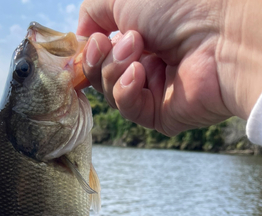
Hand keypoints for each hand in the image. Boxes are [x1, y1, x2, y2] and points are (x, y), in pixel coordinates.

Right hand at [77, 0, 261, 135]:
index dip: (89, 49)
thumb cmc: (179, 4)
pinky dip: (126, 91)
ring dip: (113, 69)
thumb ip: (94, 11)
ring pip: (110, 91)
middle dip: (99, 57)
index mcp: (143, 32)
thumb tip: (83, 34)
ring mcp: (155, 89)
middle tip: (113, 41)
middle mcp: (149, 60)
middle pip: (100, 73)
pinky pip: (128, 109)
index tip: (91, 39)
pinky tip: (139, 74)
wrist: (221, 33)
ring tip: (136, 49)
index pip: (101, 49)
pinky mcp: (161, 114)